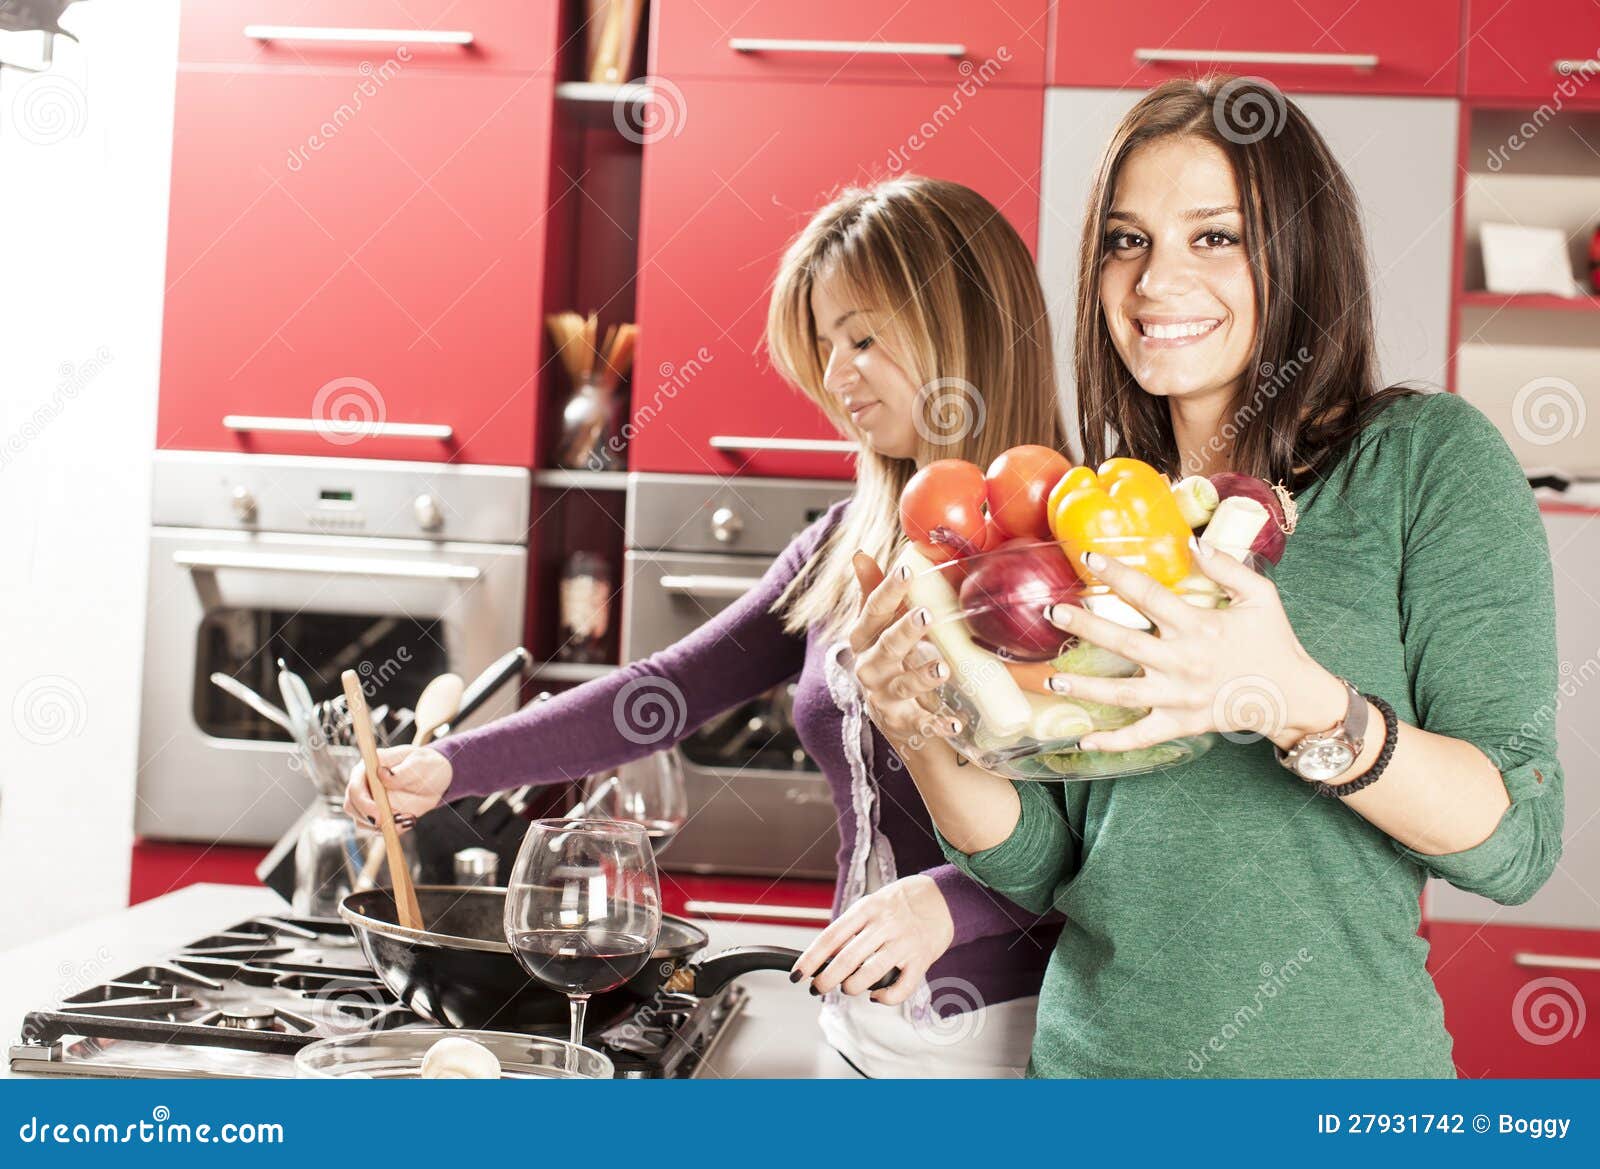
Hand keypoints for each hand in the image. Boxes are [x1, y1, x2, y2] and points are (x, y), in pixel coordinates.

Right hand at [343, 745, 451, 830]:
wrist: (434, 779)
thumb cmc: (424, 765)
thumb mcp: (419, 764)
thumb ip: (401, 772)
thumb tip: (381, 775)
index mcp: (367, 768)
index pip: (354, 788)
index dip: (364, 803)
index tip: (380, 815)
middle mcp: (362, 785)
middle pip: (352, 807)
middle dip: (372, 818)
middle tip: (398, 819)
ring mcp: (367, 802)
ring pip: (362, 822)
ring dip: (383, 825)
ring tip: (408, 817)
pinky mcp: (376, 816)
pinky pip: (377, 830)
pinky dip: (392, 830)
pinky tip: (408, 820)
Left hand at [789, 875, 955, 1005]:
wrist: (941, 899)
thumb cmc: (898, 904)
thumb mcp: (870, 905)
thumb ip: (850, 928)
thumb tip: (823, 958)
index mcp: (867, 909)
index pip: (832, 936)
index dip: (811, 958)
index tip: (797, 974)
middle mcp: (885, 925)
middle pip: (848, 958)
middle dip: (827, 979)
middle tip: (817, 988)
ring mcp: (904, 942)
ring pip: (872, 973)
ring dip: (852, 987)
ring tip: (847, 988)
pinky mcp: (921, 959)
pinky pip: (901, 987)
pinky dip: (885, 997)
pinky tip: (876, 994)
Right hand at [847, 551, 960, 751]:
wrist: (894, 712)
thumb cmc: (890, 656)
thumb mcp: (881, 626)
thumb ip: (874, 593)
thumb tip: (859, 553)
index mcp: (864, 638)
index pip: (873, 611)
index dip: (888, 590)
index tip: (907, 570)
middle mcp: (869, 667)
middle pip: (886, 647)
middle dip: (904, 632)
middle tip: (926, 615)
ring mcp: (883, 696)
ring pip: (901, 685)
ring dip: (921, 676)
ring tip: (943, 667)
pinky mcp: (901, 722)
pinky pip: (919, 724)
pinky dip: (937, 724)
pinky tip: (956, 723)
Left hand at [1045, 544, 1346, 752]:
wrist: (1293, 696)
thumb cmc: (1274, 642)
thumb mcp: (1262, 597)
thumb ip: (1229, 568)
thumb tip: (1194, 544)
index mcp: (1199, 626)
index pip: (1150, 595)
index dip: (1118, 574)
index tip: (1088, 558)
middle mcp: (1183, 661)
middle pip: (1125, 642)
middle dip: (1085, 627)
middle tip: (1052, 613)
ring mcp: (1179, 696)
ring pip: (1123, 694)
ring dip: (1085, 688)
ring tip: (1051, 681)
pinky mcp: (1181, 723)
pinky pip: (1142, 736)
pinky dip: (1113, 742)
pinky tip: (1083, 739)